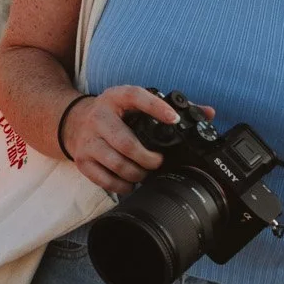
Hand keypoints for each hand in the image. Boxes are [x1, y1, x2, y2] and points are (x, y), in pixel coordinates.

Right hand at [60, 86, 212, 195]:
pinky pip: (105, 180)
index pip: (135, 97)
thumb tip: (209, 113)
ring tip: (144, 172)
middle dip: (148, 158)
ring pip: (117, 164)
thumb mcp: (135, 103)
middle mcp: (99, 116)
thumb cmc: (115, 114)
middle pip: (126, 143)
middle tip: (157, 162)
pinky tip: (129, 182)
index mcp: (116, 97)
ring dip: (137, 174)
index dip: (156, 108)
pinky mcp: (82, 160)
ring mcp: (88, 139)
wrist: (74, 122)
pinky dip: (122, 186)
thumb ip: (171, 107)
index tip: (174, 120)